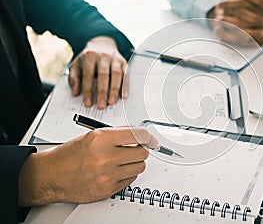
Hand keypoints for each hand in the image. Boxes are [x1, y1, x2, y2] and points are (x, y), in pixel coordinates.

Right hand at [18, 127, 157, 205]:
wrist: (52, 175)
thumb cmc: (70, 155)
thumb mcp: (92, 135)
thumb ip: (117, 133)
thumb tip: (138, 133)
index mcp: (101, 139)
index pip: (138, 135)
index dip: (148, 136)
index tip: (151, 139)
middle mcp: (105, 157)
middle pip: (142, 153)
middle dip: (141, 149)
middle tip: (136, 148)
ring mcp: (107, 175)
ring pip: (139, 167)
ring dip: (135, 163)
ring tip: (123, 160)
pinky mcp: (108, 189)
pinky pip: (130, 180)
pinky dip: (127, 175)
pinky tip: (116, 171)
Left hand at [68, 36, 128, 109]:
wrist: (102, 44)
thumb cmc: (88, 58)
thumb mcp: (76, 65)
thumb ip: (73, 78)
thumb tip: (75, 92)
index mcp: (89, 56)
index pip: (88, 75)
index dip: (88, 90)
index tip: (88, 103)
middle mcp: (103, 56)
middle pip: (103, 75)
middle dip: (103, 91)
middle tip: (102, 105)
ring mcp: (115, 59)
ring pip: (116, 74)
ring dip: (115, 89)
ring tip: (112, 102)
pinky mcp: (123, 62)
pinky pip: (126, 74)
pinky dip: (125, 86)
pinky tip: (124, 95)